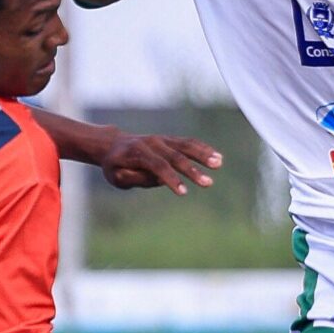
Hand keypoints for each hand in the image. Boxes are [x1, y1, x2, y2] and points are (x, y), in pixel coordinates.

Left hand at [98, 129, 221, 195]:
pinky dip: (203, 148)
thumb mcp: (117, 177)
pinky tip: (218, 157)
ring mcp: (162, 139)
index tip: (184, 193)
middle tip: (208, 183)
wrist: (114, 145)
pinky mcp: (170, 140)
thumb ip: (135, 178)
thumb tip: (159, 179)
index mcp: (137, 152)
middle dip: (192, 171)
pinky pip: (188, 143)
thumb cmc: (115, 166)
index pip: (157, 166)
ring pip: (185, 145)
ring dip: (203, 155)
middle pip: (175, 157)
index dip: (171, 179)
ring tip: (219, 163)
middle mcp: (152, 142)